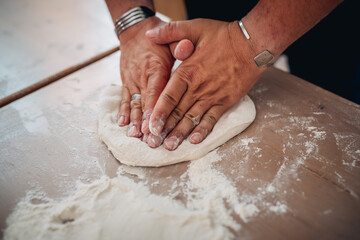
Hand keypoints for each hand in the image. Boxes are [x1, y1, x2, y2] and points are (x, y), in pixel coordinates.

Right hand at [117, 16, 193, 138]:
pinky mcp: (126, 82)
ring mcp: (132, 80)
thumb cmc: (159, 38)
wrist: (135, 30)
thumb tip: (187, 48)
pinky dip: (123, 111)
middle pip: (144, 102)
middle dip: (145, 122)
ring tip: (135, 136)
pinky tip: (123, 123)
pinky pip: (124, 98)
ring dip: (134, 121)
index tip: (154, 126)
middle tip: (148, 140)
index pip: (155, 92)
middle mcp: (141, 76)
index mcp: (156, 67)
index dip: (154, 109)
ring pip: (133, 103)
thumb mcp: (172, 37)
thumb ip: (180, 45)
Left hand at [144, 19, 264, 149]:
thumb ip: (170, 31)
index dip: (158, 113)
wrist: (253, 44)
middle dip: (164, 129)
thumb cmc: (224, 36)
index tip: (150, 127)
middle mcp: (198, 88)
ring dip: (180, 133)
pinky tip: (194, 140)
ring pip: (192, 118)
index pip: (168, 97)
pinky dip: (203, 130)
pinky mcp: (225, 101)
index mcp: (187, 72)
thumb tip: (148, 33)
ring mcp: (212, 96)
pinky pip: (212, 119)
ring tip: (170, 147)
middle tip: (153, 143)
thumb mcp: (195, 28)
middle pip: (177, 112)